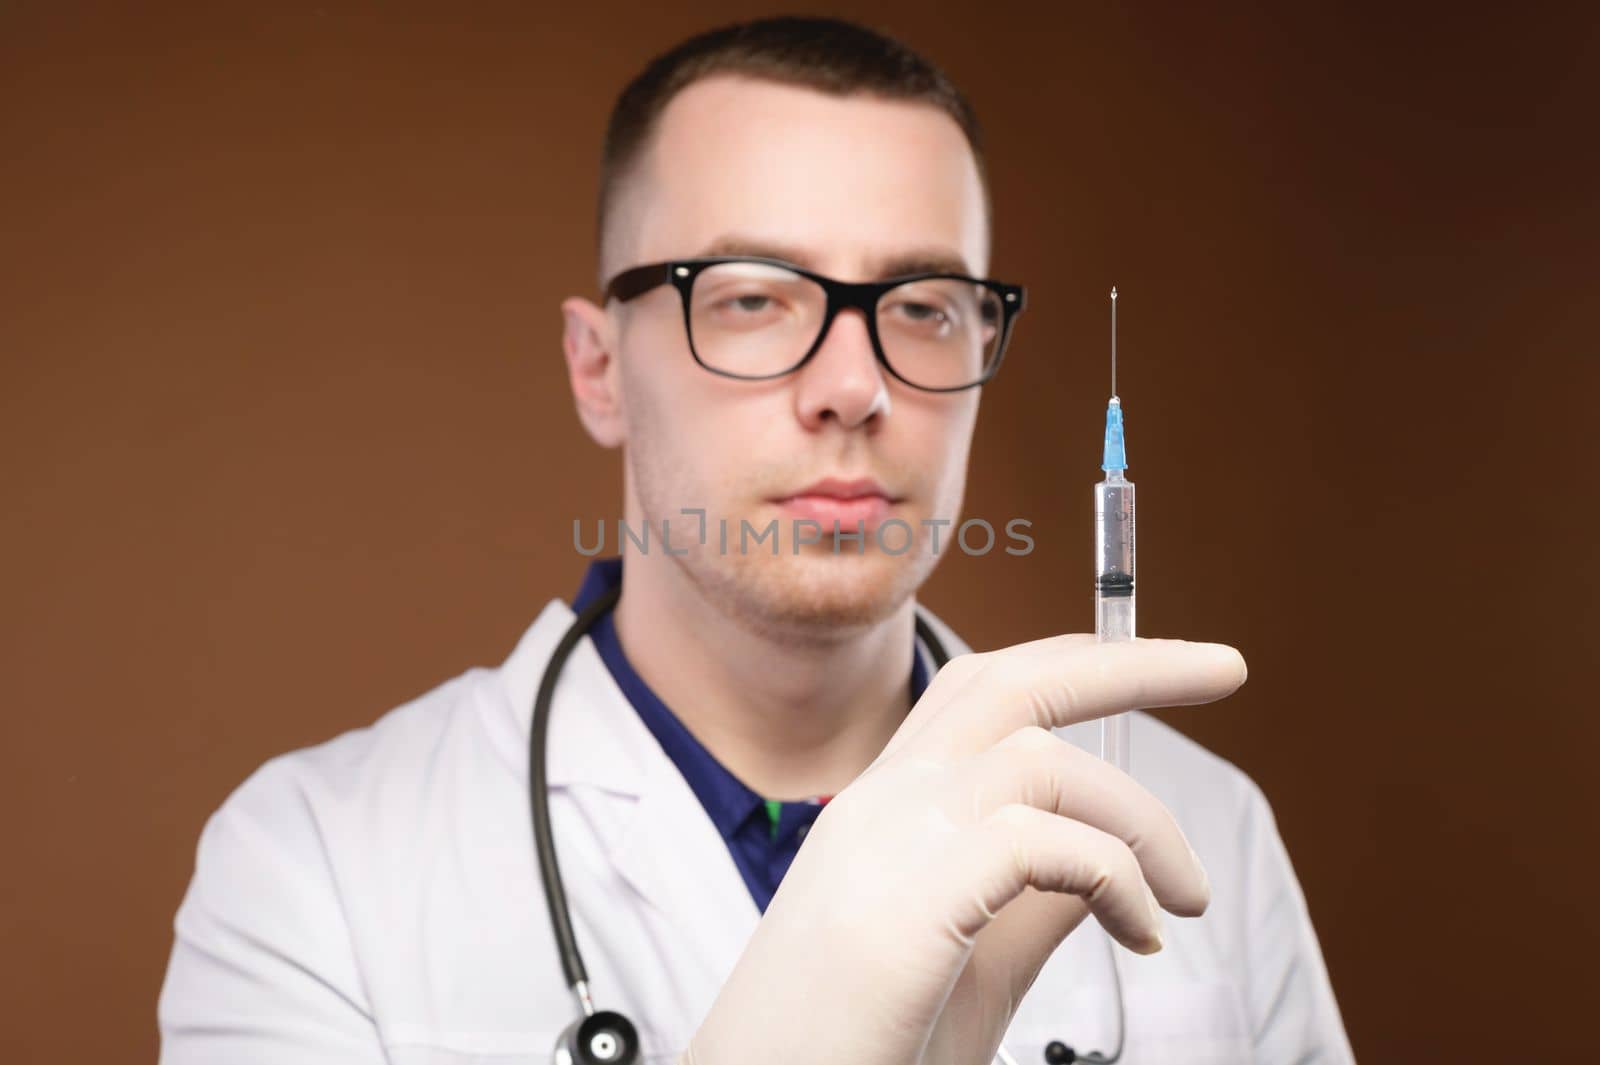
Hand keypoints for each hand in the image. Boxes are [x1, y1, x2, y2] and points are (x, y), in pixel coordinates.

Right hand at [680, 633, 1246, 1064]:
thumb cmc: (858, 1048)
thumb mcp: (971, 966)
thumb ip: (1034, 903)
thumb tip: (1117, 867)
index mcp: (885, 807)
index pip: (981, 692)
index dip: (1072, 665)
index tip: (1152, 667)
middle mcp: (881, 800)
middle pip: (1011, 682)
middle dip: (1129, 662)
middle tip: (1224, 668)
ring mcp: (889, 838)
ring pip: (1043, 760)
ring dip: (1140, 820)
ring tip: (1184, 898)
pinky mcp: (910, 895)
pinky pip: (1046, 842)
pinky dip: (1118, 878)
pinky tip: (1140, 931)